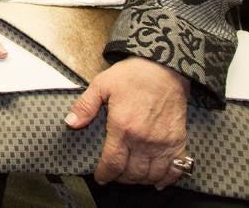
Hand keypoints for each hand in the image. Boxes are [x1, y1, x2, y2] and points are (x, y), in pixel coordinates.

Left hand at [65, 57, 190, 188]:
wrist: (164, 68)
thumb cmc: (133, 75)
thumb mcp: (101, 85)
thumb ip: (85, 106)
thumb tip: (70, 123)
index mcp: (123, 127)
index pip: (112, 163)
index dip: (105, 174)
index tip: (101, 178)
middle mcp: (144, 140)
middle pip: (132, 173)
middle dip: (120, 178)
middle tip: (115, 174)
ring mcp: (163, 143)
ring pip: (152, 175)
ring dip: (141, 180)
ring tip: (132, 176)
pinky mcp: (178, 141)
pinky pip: (175, 169)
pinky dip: (167, 179)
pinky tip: (158, 181)